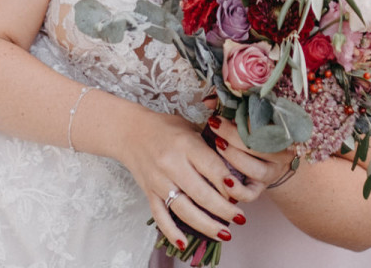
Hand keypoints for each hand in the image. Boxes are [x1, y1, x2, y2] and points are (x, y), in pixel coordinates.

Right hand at [124, 110, 261, 252]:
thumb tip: (235, 169)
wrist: (129, 131)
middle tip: (240, 218)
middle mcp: (171, 164)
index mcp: (185, 144)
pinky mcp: (149, 193)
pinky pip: (160, 216)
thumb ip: (210, 146)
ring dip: (206, 224)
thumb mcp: (190, 127)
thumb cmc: (165, 128)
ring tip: (225, 233)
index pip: (212, 168)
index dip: (229, 184)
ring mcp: (159, 181)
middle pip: (201, 193)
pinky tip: (184, 243)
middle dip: (224, 209)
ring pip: (184, 209)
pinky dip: (171, 231)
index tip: (241, 193)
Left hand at [205, 113, 293, 187]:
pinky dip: (236, 189)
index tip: (221, 114)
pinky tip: (224, 180)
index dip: (244, 118)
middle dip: (235, 135)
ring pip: (256, 170)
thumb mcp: (245, 116)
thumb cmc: (252, 131)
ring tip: (219, 145)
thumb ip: (228, 106)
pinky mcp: (259, 190)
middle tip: (215, 126)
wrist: (266, 160)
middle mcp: (282, 154)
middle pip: (261, 146)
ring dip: (235, 157)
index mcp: (284, 132)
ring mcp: (271, 173)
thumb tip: (207, 101)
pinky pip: (249, 194)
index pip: (268, 124)